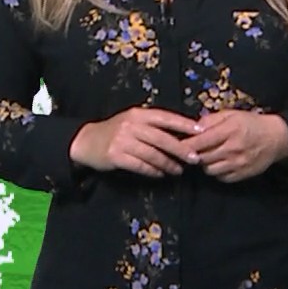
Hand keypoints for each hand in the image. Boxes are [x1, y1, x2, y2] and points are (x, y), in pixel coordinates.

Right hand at [69, 106, 200, 177]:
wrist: (86, 141)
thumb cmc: (114, 131)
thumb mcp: (132, 121)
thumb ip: (153, 125)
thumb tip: (183, 133)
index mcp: (137, 114)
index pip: (165, 117)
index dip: (184, 124)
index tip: (201, 132)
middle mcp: (130, 125)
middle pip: (162, 139)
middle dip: (181, 150)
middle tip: (195, 159)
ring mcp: (122, 141)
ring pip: (153, 154)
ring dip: (169, 164)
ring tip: (179, 170)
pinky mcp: (116, 156)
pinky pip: (141, 166)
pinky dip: (153, 171)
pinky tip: (161, 174)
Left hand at [178, 109, 287, 183]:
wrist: (276, 138)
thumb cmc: (250, 124)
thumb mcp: (230, 115)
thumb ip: (209, 120)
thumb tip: (191, 127)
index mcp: (229, 131)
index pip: (200, 142)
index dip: (185, 144)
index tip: (175, 144)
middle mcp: (233, 148)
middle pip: (202, 157)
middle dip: (193, 155)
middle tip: (190, 151)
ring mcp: (238, 163)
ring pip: (209, 170)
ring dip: (204, 164)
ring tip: (207, 156)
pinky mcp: (243, 174)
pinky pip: (221, 177)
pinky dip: (216, 172)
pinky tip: (218, 163)